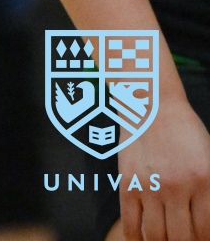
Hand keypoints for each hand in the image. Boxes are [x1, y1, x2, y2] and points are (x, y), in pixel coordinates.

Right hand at [119, 90, 209, 239]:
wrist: (151, 103)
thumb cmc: (184, 130)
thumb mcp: (209, 158)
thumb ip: (209, 191)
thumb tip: (206, 222)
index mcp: (204, 180)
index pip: (207, 229)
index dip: (204, 240)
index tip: (201, 239)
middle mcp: (178, 187)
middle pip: (182, 237)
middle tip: (184, 240)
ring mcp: (150, 186)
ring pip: (157, 235)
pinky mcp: (127, 183)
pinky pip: (130, 221)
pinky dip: (136, 237)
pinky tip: (141, 240)